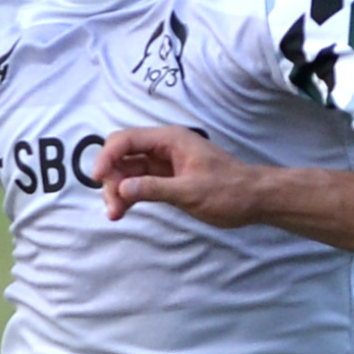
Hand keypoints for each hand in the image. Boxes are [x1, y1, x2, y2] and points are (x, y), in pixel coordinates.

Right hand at [93, 125, 264, 226]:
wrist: (255, 199)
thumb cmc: (230, 191)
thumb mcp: (191, 192)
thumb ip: (155, 189)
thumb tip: (123, 187)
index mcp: (170, 140)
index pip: (127, 140)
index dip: (107, 156)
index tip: (97, 178)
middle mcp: (165, 148)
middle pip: (123, 155)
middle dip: (111, 178)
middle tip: (112, 206)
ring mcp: (165, 164)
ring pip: (129, 171)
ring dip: (118, 189)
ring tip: (115, 214)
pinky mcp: (168, 179)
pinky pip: (140, 183)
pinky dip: (130, 194)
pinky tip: (123, 209)